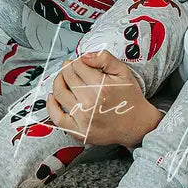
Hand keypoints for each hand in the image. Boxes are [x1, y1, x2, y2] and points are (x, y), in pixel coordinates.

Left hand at [47, 50, 161, 147]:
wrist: (136, 124)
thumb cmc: (130, 98)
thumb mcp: (124, 72)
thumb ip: (105, 59)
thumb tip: (85, 56)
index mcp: (102, 86)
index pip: (78, 66)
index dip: (77, 60)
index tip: (79, 61)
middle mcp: (91, 102)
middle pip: (68, 77)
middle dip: (67, 68)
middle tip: (70, 66)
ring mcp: (83, 118)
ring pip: (60, 93)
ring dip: (58, 81)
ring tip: (62, 78)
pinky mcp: (79, 131)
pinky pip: (57, 118)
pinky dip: (51, 106)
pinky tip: (52, 97)